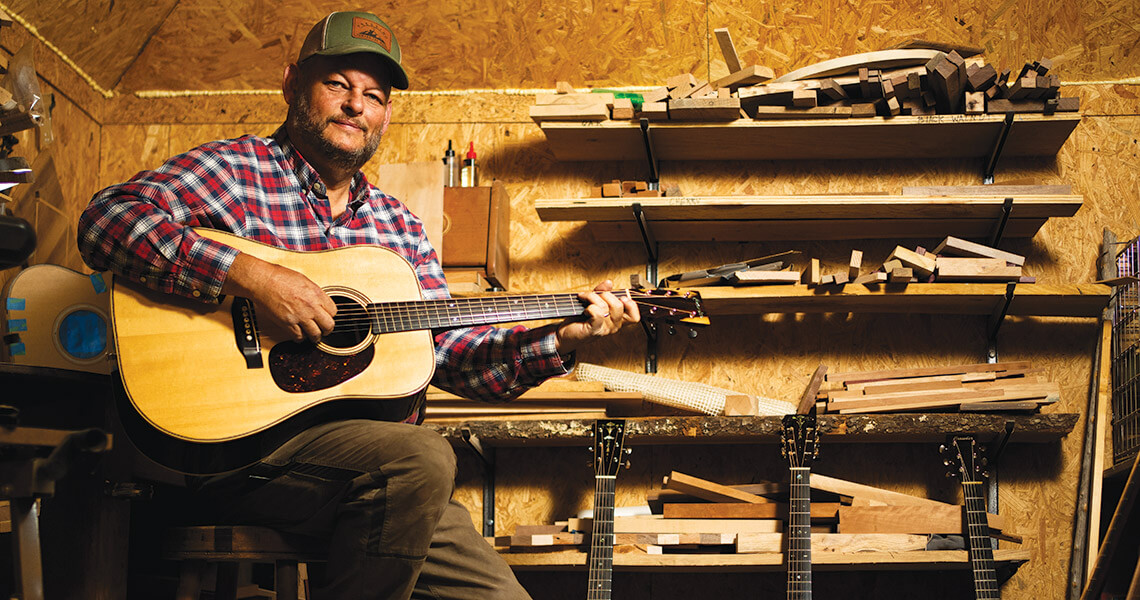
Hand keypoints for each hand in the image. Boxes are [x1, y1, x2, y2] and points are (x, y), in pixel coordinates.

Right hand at [222, 253, 336, 342]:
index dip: (330, 315)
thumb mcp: (304, 280)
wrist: (262, 281)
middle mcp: (310, 306)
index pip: (334, 311)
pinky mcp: (287, 323)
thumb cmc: (279, 276)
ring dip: (315, 336)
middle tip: (324, 329)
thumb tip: (319, 301)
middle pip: (329, 325)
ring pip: (315, 334)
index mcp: (316, 294)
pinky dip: (300, 338)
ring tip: (313, 334)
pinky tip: (299, 333)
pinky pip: (299, 337)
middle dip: (327, 329)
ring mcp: (299, 316)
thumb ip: (314, 293)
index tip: (326, 316)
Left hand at [555, 280, 639, 355]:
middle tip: (593, 296)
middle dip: (604, 295)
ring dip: (591, 297)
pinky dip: (589, 306)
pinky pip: (597, 313)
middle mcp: (613, 326)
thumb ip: (602, 292)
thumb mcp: (593, 302)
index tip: (621, 297)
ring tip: (584, 299)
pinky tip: (584, 309)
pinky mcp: (594, 330)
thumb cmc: (579, 319)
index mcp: (617, 320)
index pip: (634, 316)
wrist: (565, 333)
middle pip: (619, 306)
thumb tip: (609, 283)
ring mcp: (604, 329)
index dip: (631, 305)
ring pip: (605, 306)